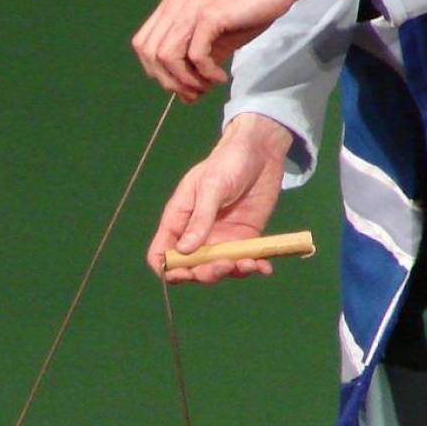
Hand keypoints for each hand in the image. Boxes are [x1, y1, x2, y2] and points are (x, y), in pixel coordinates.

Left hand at [134, 0, 356, 101]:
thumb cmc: (249, 9)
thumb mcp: (217, 40)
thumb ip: (197, 65)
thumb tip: (186, 97)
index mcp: (170, 6)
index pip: (143, 45)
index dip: (156, 71)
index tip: (180, 85)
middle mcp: (174, 5)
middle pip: (150, 54)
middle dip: (169, 81)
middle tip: (194, 92)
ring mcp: (190, 8)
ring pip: (167, 57)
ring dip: (185, 80)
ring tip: (207, 87)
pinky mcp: (209, 16)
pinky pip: (195, 55)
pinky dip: (206, 73)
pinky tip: (221, 78)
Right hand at [147, 113, 291, 284]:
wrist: (260, 151)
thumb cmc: (228, 162)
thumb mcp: (211, 187)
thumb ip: (200, 219)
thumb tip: (186, 251)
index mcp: (178, 220)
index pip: (162, 253)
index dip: (168, 269)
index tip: (184, 273)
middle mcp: (196, 234)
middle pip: (191, 268)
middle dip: (206, 273)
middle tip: (225, 264)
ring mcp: (221, 238)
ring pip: (218, 269)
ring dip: (231, 272)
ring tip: (249, 264)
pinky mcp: (245, 239)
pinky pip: (244, 261)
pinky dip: (253, 268)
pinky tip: (264, 266)